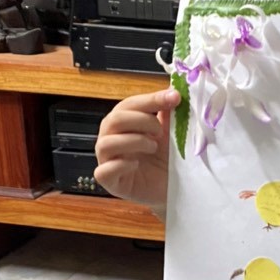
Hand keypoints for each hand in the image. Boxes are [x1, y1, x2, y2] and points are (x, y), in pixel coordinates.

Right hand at [94, 87, 179, 211]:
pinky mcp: (110, 182)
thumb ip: (168, 114)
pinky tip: (136, 164)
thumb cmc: (167, 160)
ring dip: (133, 141)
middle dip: (141, 120)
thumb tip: (174, 90)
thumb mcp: (171, 134)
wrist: (173, 190)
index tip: (174, 98)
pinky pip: (104, 171)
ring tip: (153, 147)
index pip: (129, 104)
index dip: (151, 99)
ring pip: (106, 143)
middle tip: (160, 131)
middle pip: (113, 120)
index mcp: (124, 123)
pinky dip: (121, 165)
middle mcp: (111, 138)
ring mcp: (108, 161)